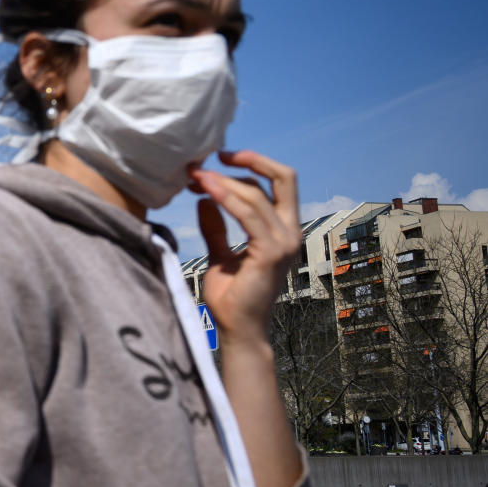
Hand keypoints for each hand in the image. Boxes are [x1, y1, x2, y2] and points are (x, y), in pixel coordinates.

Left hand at [188, 150, 301, 347]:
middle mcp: (291, 232)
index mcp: (283, 230)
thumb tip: (205, 199)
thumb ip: (215, 227)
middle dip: (249, 161)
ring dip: (225, 182)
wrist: (238, 329)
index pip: (278, 182)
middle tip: (212, 157)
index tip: (221, 159)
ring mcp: (284, 242)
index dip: (253, 165)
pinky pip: (249, 215)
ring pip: (257, 194)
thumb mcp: (219, 253)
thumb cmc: (232, 296)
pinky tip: (206, 191)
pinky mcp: (270, 253)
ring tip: (196, 176)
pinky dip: (227, 198)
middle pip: (283, 177)